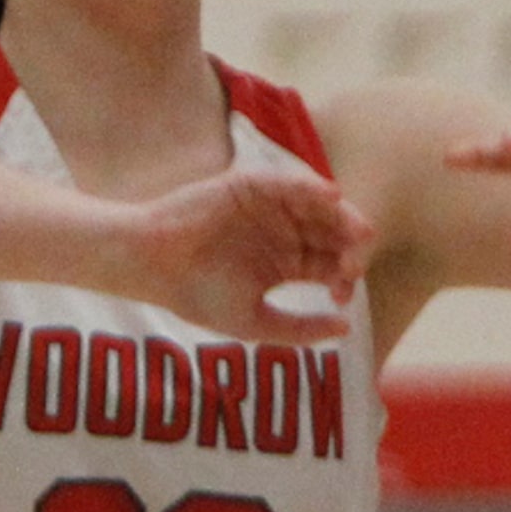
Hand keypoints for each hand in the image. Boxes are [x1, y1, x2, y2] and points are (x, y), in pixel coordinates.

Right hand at [119, 168, 374, 341]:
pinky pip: (290, 183)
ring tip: (357, 232)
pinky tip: (331, 199)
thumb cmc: (197, 296)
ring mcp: (270, 208)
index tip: (340, 297)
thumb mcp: (254, 321)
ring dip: (343, 217)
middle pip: (334, 234)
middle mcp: (284, 233)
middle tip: (355, 263)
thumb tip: (347, 328)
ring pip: (320, 208)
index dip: (345, 280)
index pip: (332, 266)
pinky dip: (313, 187)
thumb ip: (300, 328)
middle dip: (352, 247)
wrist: (153, 264)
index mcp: (286, 264)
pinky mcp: (252, 186)